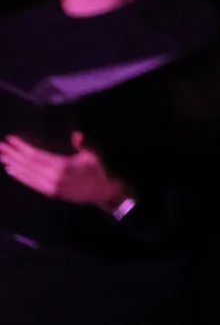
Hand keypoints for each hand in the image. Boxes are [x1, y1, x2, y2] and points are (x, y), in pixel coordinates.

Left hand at [0, 131, 129, 206]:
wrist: (102, 192)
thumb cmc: (97, 170)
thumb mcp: (91, 154)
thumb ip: (81, 144)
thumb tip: (76, 134)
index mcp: (62, 165)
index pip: (36, 155)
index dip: (22, 147)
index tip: (11, 139)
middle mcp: (52, 177)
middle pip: (27, 164)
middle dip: (12, 154)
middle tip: (0, 146)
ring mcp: (49, 186)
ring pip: (26, 174)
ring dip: (13, 164)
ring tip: (2, 156)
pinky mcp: (49, 192)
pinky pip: (30, 183)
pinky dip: (19, 176)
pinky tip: (11, 170)